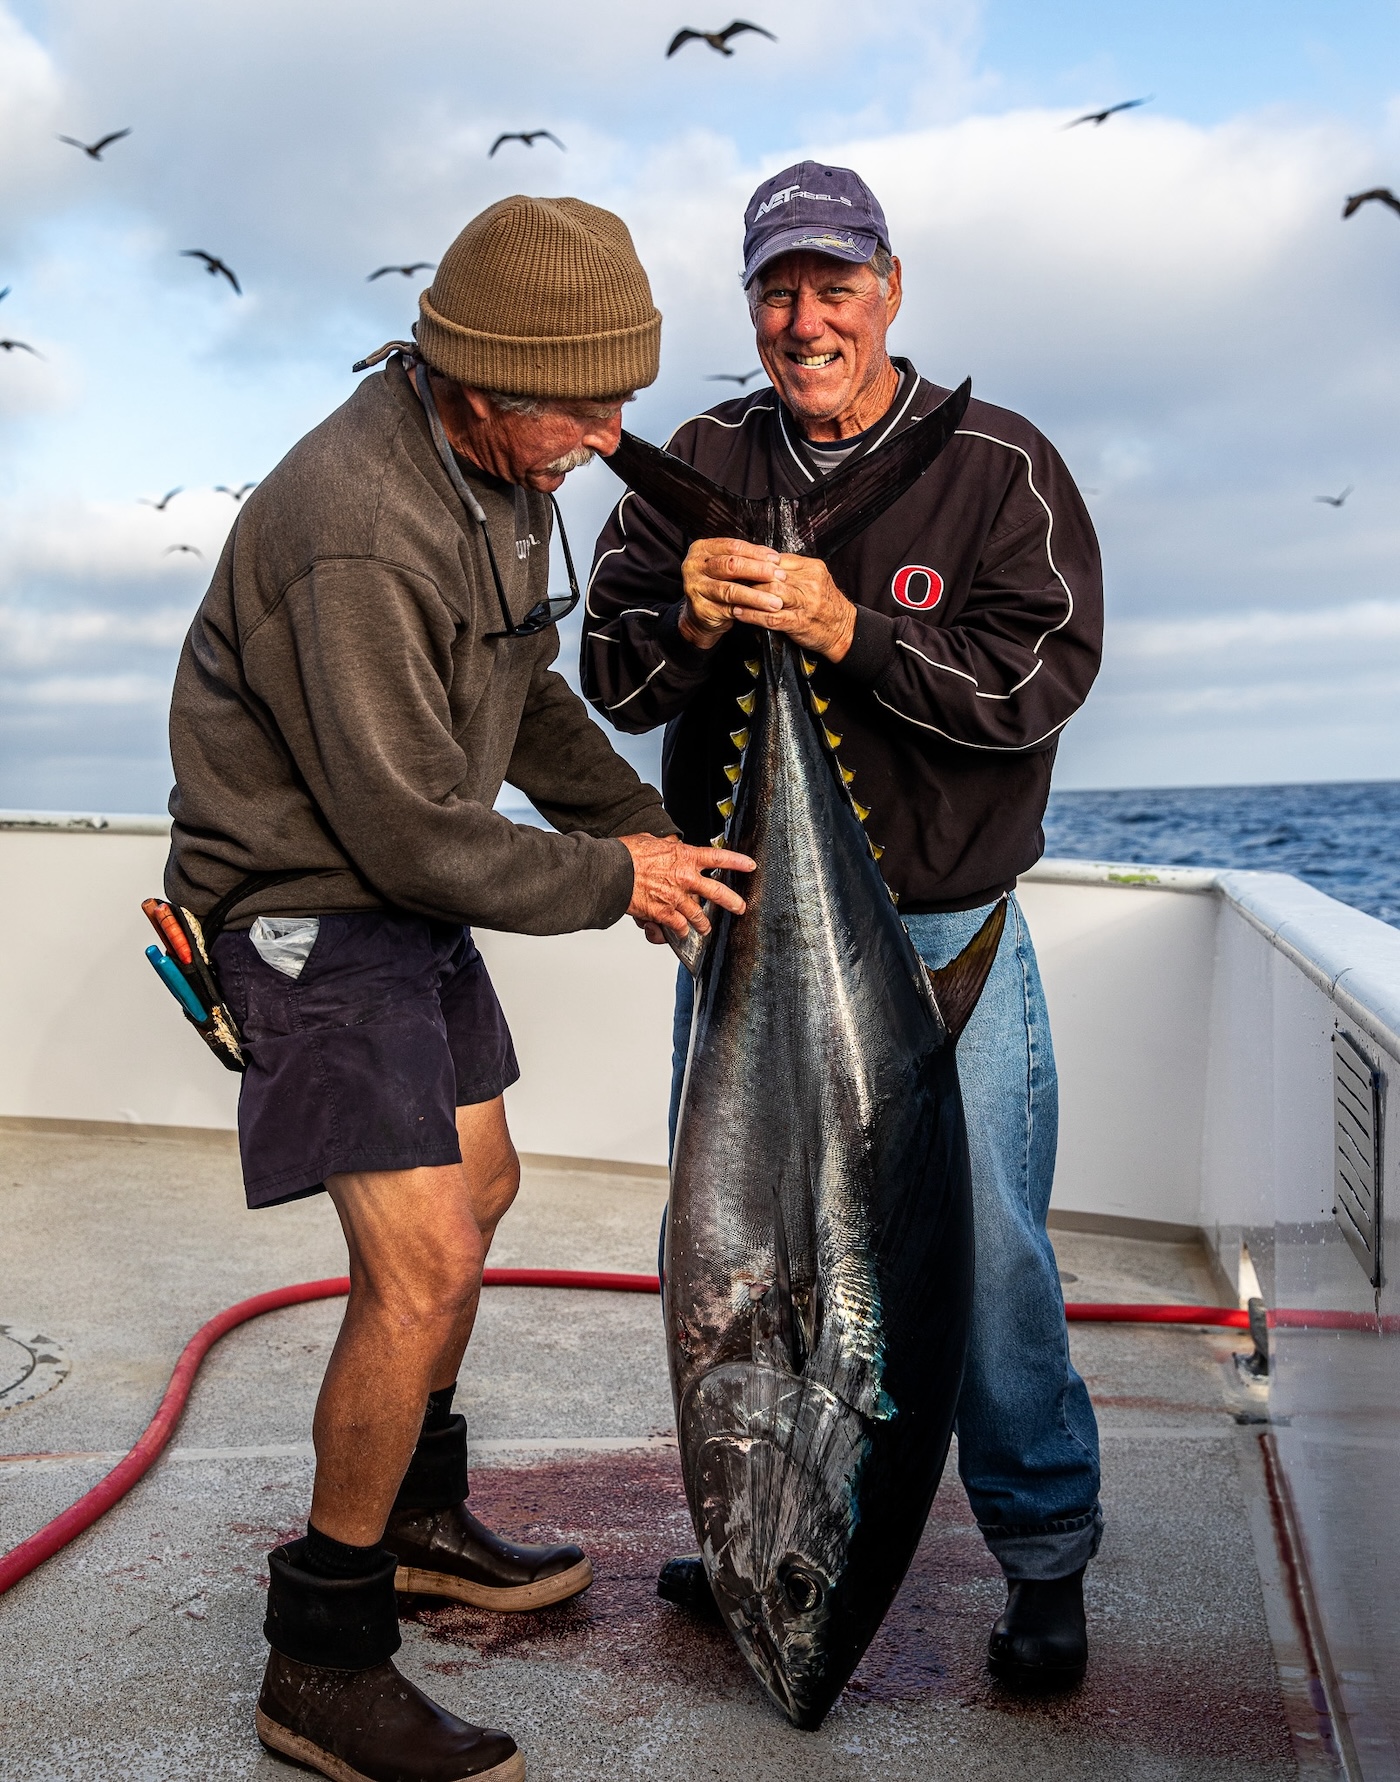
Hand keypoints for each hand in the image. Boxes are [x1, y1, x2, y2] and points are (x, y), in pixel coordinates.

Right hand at [619, 833, 753, 938]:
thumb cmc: (627, 855)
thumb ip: (665, 846)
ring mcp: (676, 898)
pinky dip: (680, 931)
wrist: (612, 871)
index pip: (718, 857)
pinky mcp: (663, 914)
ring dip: (703, 924)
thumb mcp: (651, 841)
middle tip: (740, 908)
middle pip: (717, 892)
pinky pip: (679, 927)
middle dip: (732, 902)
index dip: (737, 862)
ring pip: (699, 916)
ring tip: (706, 928)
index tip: (750, 866)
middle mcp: (685, 878)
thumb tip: (668, 845)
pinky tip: (682, 933)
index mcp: (684, 857)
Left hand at [679, 537, 855, 661]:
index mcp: (812, 568)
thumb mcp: (814, 580)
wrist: (844, 630)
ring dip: (746, 594)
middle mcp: (809, 583)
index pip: (778, 560)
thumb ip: (793, 570)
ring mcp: (805, 604)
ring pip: (770, 593)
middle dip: (746, 576)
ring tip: (727, 593)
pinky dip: (753, 615)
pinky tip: (738, 613)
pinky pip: (771, 618)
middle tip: (725, 577)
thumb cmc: (825, 604)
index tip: (736, 563)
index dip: (755, 562)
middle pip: (771, 575)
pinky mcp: (800, 623)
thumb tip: (765, 561)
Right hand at [679, 537, 784, 647]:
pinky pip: (729, 609)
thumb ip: (744, 559)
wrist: (699, 615)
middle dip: (759, 570)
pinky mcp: (701, 608)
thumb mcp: (726, 568)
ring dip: (757, 595)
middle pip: (731, 565)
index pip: (733, 546)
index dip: (757, 552)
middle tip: (779, 576)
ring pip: (731, 590)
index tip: (776, 560)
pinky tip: (762, 611)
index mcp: (701, 549)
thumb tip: (773, 558)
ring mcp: (695, 588)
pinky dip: (749, 610)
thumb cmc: (716, 586)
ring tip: (775, 600)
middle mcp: (694, 566)